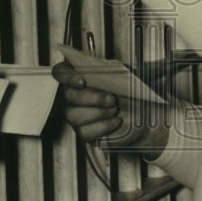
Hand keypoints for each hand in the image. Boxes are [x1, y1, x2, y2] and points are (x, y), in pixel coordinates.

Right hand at [52, 60, 168, 155]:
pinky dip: (102, 126)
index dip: (67, 77)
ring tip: (114, 110)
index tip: (82, 81)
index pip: (60, 72)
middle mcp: (72, 94)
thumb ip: (113, 69)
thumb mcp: (124, 75)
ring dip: (98, 113)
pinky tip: (115, 121)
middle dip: (91, 98)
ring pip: (73, 115)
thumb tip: (109, 68)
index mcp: (79, 75)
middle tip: (111, 99)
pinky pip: (84, 131)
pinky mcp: (83, 130)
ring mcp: (75, 113)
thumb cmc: (128, 91)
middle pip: (68, 95)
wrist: (140, 113)